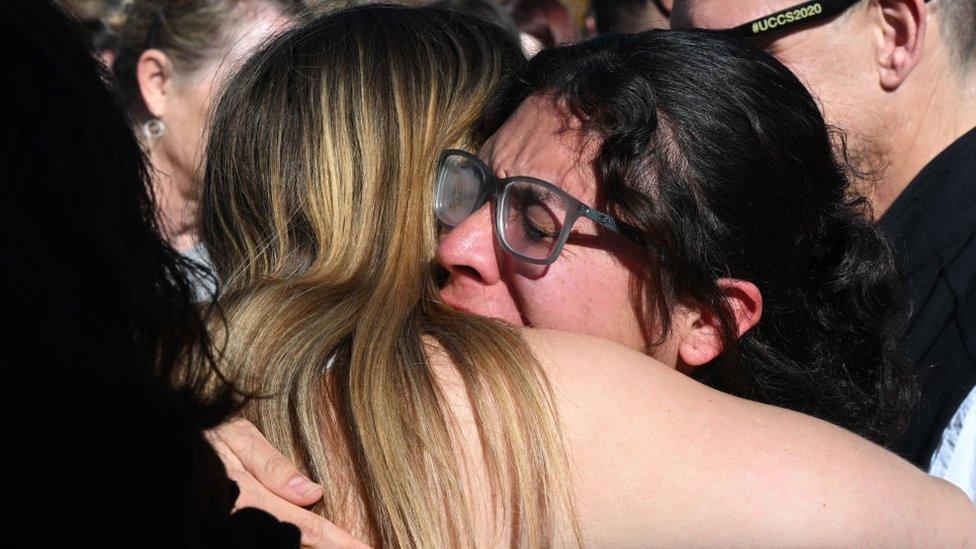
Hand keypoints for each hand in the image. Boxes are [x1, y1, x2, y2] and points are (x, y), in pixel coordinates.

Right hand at [207, 417, 368, 547]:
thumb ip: (272, 466)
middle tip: (356, 548)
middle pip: (289, 545)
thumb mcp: (235, 436)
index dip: (336, 542)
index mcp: (245, 496)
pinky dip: (276, 538)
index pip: (302, 527)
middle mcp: (235, 520)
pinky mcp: (212, 530)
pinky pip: (252, 538)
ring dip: (301, 544)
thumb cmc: (197, 430)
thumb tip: (312, 493)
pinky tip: (298, 539)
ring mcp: (223, 528)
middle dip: (322, 547)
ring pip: (272, 543)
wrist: (152, 436)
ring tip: (335, 541)